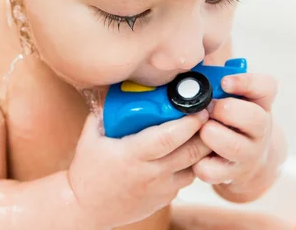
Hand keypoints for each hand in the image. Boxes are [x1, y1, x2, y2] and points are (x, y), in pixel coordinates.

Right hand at [68, 109, 210, 228]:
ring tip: (204, 131)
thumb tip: (116, 87)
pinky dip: (191, 164)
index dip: (189, 122)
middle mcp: (150, 174)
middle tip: (210, 114)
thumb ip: (105, 111)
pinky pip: (186, 178)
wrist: (85, 209)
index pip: (169, 137)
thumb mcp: (91, 137)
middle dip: (206, 132)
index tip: (199, 106)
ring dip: (202, 150)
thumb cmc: (87, 171)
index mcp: (132, 155)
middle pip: (191, 152)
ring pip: (195, 167)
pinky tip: (187, 151)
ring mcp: (160, 189)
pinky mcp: (165, 199)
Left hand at [192, 73, 285, 199]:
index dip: (246, 82)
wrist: (245, 160)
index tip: (225, 81)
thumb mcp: (230, 97)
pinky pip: (212, 170)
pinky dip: (199, 163)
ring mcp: (248, 154)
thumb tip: (186, 75)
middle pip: (255, 118)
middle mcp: (260, 129)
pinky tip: (194, 153)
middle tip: (208, 107)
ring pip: (235, 146)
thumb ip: (214, 82)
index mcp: (260, 103)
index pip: (266, 87)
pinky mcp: (230, 175)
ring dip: (212, 135)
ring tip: (201, 129)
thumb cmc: (229, 119)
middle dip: (226, 110)